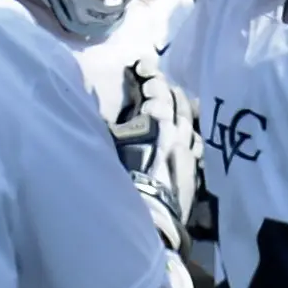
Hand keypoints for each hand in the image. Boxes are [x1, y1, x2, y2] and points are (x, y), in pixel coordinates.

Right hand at [112, 55, 198, 252]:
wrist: (147, 222)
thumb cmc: (122, 180)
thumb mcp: (107, 144)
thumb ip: (102, 120)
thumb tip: (90, 94)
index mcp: (156, 121)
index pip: (157, 88)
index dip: (149, 74)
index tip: (141, 65)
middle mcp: (177, 133)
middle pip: (178, 103)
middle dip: (168, 89)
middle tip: (160, 83)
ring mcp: (189, 154)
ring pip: (192, 124)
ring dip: (185, 111)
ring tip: (180, 105)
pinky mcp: (195, 175)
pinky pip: (198, 148)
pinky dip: (192, 137)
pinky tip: (190, 138)